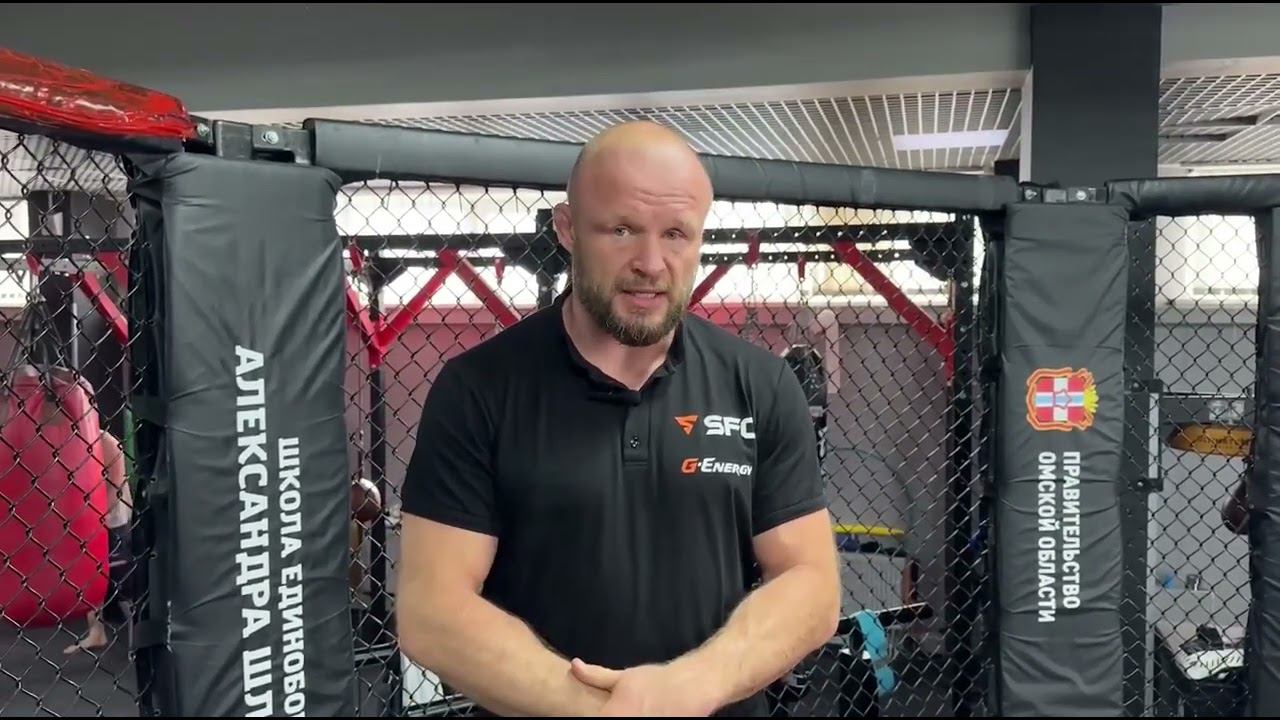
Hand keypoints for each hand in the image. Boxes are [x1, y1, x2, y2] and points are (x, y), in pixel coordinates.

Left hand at [570, 658, 719, 716]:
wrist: (692, 686)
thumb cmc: (656, 680)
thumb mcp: (625, 677)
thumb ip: (596, 676)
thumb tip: (573, 666)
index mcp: (611, 715)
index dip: (593, 715)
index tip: (599, 711)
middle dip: (614, 715)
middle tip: (629, 709)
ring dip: (630, 719)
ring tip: (641, 711)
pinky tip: (650, 715)